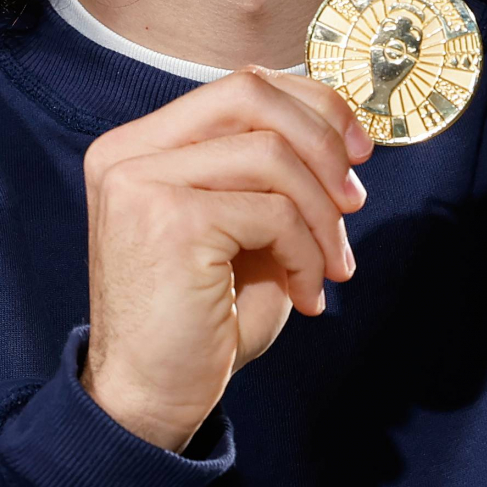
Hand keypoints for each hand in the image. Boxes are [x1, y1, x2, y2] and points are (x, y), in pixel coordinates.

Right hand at [80, 68, 373, 450]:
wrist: (148, 400)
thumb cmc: (199, 323)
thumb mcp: (243, 231)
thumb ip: (274, 176)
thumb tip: (343, 133)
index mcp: (141, 146)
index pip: (239, 86)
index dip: (312, 105)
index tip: (357, 150)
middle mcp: (129, 153)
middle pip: (251, 94)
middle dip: (323, 142)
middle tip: (354, 200)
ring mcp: (141, 182)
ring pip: (272, 154)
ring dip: (322, 214)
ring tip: (330, 266)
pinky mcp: (168, 220)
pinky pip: (273, 212)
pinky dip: (307, 253)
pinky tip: (307, 294)